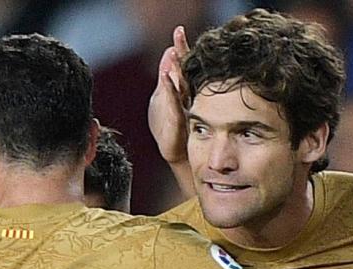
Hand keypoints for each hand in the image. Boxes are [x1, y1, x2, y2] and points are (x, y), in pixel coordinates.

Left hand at [147, 25, 191, 165]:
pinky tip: (166, 78)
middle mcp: (186, 95)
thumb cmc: (171, 128)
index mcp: (182, 89)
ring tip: (173, 51)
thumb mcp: (165, 100)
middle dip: (182, 51)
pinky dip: (169, 91)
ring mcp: (184, 108)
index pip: (183, 64)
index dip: (181, 47)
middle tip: (178, 34)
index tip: (178, 31)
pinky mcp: (178, 121)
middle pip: (185, 70)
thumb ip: (167, 80)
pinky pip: (174, 103)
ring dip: (177, 68)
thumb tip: (169, 54)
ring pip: (182, 84)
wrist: (177, 154)